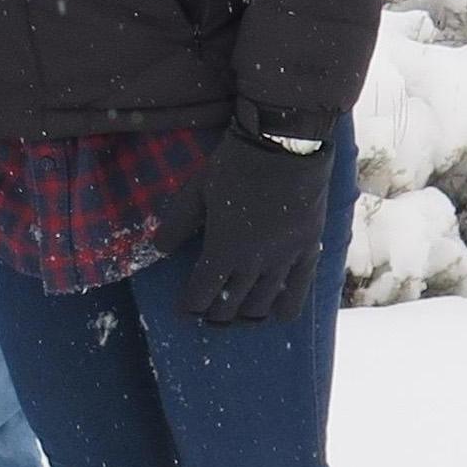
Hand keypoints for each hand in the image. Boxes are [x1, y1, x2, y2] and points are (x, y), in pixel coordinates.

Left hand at [177, 124, 330, 326]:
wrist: (285, 146)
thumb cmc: (236, 165)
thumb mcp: (197, 190)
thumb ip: (178, 223)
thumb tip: (159, 248)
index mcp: (224, 249)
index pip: (203, 292)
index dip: (192, 306)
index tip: (185, 312)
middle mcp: (254, 262)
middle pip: (233, 302)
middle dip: (218, 314)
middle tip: (210, 319)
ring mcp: (284, 258)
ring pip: (264, 301)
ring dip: (249, 315)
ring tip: (239, 319)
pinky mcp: (308, 248)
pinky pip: (299, 288)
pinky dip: (288, 306)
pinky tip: (280, 316)